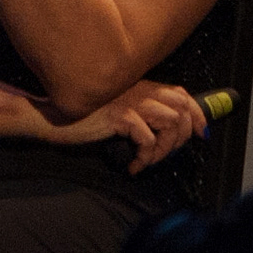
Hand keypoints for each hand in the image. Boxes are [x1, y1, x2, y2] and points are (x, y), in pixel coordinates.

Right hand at [54, 80, 207, 172]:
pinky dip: (146, 157)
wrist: (51, 118)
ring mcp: (128, 101)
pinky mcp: (119, 116)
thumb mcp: (117, 112)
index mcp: (139, 86)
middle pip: (182, 107)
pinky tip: (133, 165)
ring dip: (165, 148)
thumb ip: (140, 112)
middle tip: (167, 154)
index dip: (198, 114)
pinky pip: (148, 138)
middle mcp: (137, 90)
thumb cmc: (82, 119)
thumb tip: (168, 129)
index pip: (181, 94)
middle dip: (183, 136)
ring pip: (171, 122)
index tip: (200, 134)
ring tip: (148, 160)